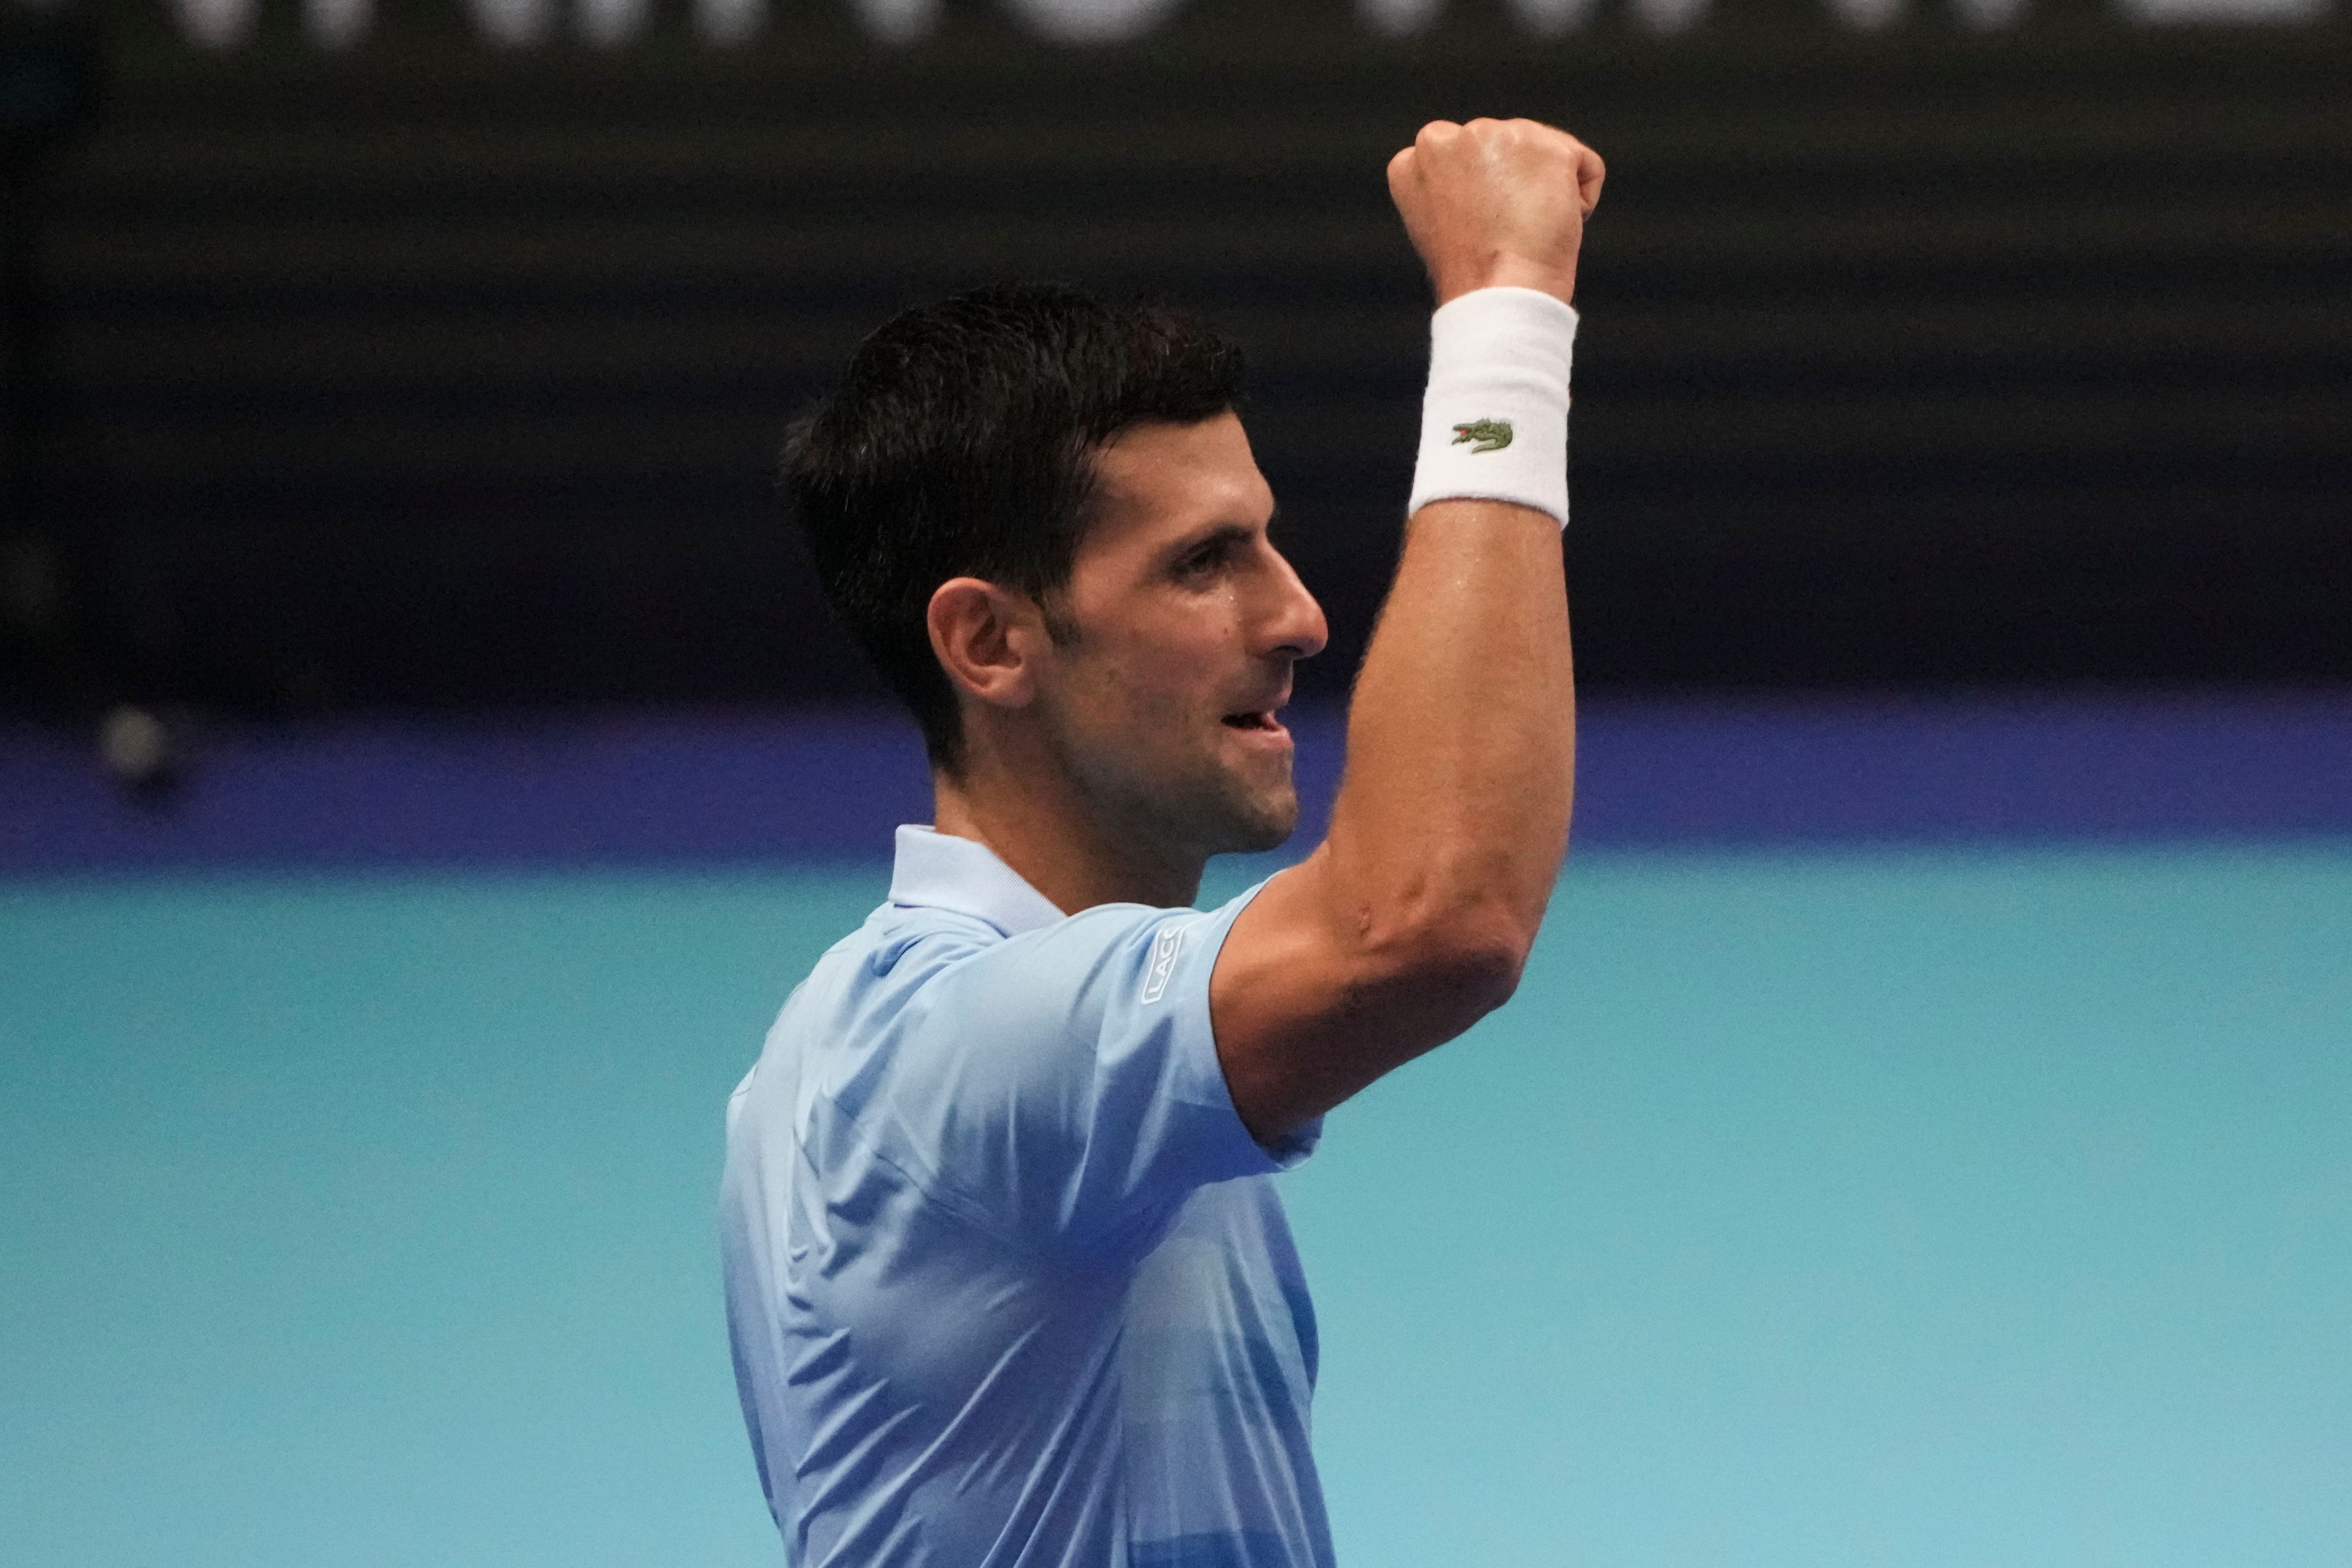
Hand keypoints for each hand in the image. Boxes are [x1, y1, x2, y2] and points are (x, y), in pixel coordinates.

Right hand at [1386, 118, 1604, 307]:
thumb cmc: (1474, 274)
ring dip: (1545, 190)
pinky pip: (1586, 166)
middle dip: (1513, 182)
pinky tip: (1553, 226)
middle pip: (1505, 146)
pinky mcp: (1547, 147)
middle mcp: (1452, 134)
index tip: (1478, 226)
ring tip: (1525, 230)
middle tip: (1503, 231)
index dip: (1481, 193)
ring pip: (1543, 153)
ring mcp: (1499, 135)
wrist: (1497, 294)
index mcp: (1419, 156)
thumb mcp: (1443, 219)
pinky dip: (1581, 200)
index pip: (1464, 154)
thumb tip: (1491, 175)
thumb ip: (1457, 183)